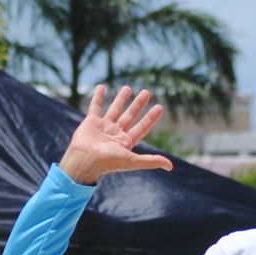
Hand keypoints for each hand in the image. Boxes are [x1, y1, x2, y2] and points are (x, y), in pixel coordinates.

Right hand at [58, 85, 172, 185]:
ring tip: (128, 88)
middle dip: (138, 104)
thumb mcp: (132, 161)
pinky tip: (102, 87)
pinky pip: (95, 107)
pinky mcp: (91, 122)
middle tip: (147, 92)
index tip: (159, 107)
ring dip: (121, 99)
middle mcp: (115, 134)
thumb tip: (170, 166)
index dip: (151, 118)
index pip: (142, 127)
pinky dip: (98, 97)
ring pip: (115, 110)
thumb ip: (151, 161)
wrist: (84, 160)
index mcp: (125, 142)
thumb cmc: (108, 162)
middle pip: (130, 116)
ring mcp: (103, 127)